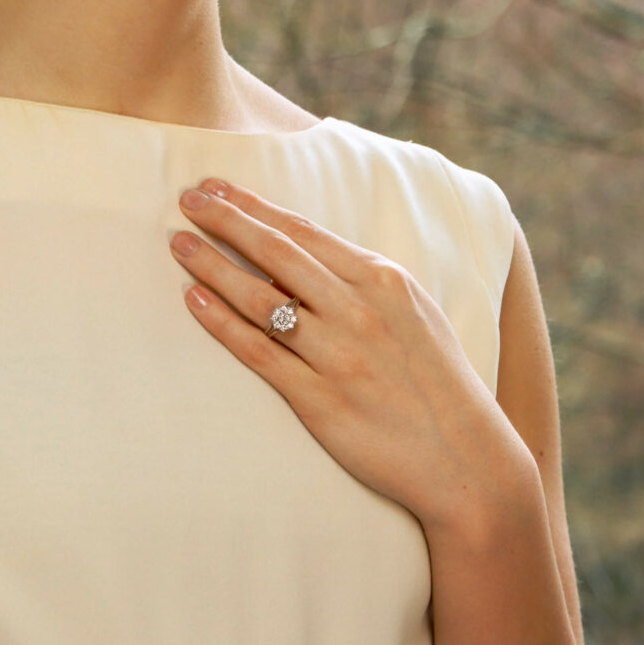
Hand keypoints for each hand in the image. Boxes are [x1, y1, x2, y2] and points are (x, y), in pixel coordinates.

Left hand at [169, 177, 532, 531]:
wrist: (464, 457)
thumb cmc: (438, 379)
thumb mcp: (414, 313)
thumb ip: (363, 283)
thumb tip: (299, 264)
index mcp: (384, 281)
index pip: (305, 232)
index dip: (256, 206)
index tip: (221, 188)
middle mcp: (358, 311)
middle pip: (277, 254)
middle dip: (226, 220)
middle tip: (187, 199)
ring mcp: (337, 355)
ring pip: (259, 299)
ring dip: (212, 266)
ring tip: (179, 244)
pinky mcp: (319, 400)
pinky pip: (259, 353)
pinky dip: (222, 324)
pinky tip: (193, 301)